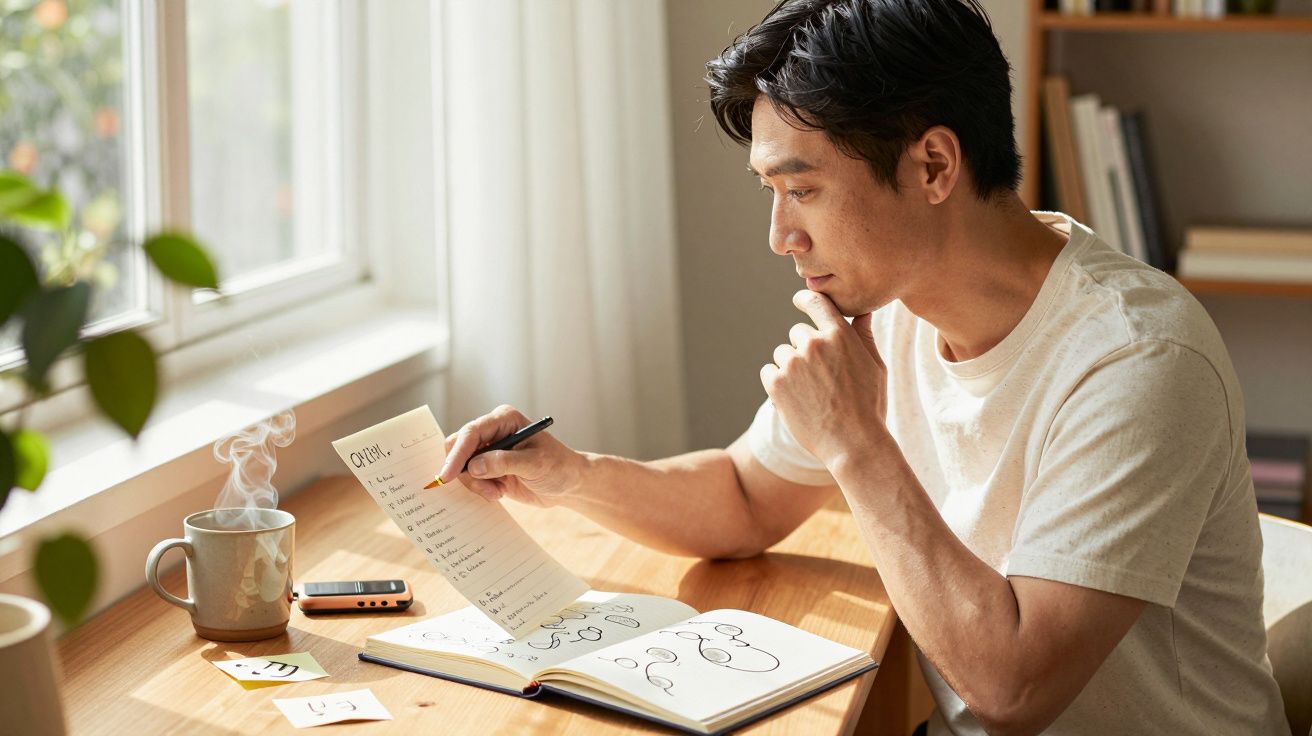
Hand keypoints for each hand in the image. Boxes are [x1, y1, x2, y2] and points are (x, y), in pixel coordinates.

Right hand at [437, 404, 585, 505]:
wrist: (568, 484)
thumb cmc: (558, 467)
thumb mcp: (535, 464)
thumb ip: (503, 463)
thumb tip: (473, 466)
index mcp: (503, 420)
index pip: (471, 433)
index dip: (457, 454)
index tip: (448, 475)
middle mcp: (492, 431)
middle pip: (458, 447)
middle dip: (465, 472)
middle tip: (486, 489)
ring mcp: (488, 450)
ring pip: (461, 466)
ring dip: (476, 484)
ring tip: (498, 492)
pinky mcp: (487, 468)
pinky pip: (469, 479)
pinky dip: (479, 489)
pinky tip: (499, 492)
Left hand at [760, 290, 888, 467]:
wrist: (853, 443)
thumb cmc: (869, 406)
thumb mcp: (875, 367)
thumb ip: (863, 336)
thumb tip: (862, 313)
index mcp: (839, 335)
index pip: (816, 302)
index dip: (805, 299)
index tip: (799, 301)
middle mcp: (813, 344)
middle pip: (797, 333)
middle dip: (805, 349)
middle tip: (820, 377)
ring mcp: (793, 363)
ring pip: (782, 354)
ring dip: (790, 367)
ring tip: (810, 392)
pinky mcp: (776, 383)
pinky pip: (768, 372)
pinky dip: (777, 383)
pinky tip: (796, 400)